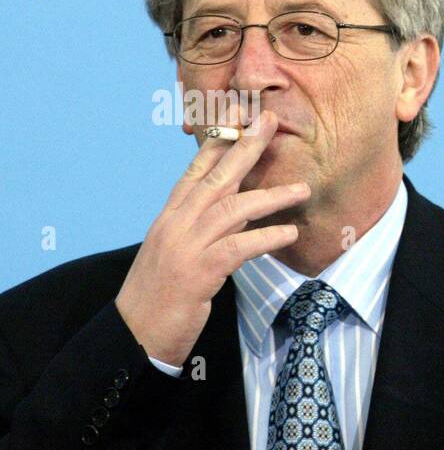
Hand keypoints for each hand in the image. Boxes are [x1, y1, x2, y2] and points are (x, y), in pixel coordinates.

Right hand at [115, 111, 307, 366]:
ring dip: (271, 197)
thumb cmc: (160, 297)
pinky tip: (289, 234)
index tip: (237, 115)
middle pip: (215, 177)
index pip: (195, 171)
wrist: (134, 334)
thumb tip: (231, 215)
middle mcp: (175, 225)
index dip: (217, 141)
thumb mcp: (177, 255)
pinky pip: (238, 248)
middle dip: (245, 147)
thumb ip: (201, 230)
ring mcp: (185, 247)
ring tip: (303, 190)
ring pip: (232, 209)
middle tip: (270, 123)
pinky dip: (266, 238)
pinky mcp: (198, 273)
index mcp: (169, 218)